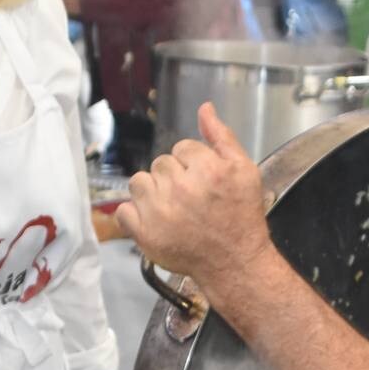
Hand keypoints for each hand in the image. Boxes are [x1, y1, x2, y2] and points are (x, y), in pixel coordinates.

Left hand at [115, 103, 272, 292]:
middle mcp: (181, 189)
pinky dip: (135, 214)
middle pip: (160, 163)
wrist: (235, 262)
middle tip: (190, 197)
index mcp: (207, 170)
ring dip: (152, 191)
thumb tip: (204, 108)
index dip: (193, 163)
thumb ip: (222, 137)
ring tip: (172, 208)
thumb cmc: (241, 216)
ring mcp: (160, 213)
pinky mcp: (146, 234)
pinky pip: (124, 210)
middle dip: (173, 176)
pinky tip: (155, 220)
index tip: (203, 181)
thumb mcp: (244, 170)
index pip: (182, 148)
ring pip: (139, 182)